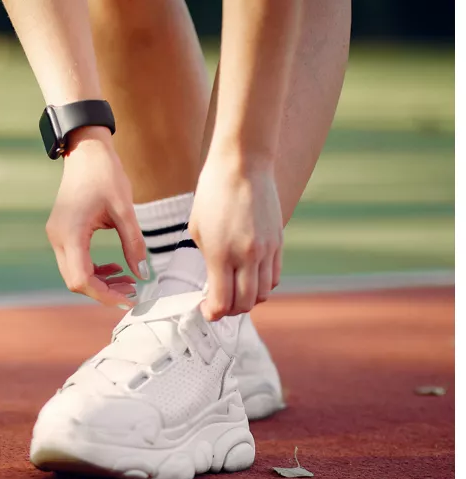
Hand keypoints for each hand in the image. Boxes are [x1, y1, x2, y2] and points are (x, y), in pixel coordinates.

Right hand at [45, 127, 146, 305]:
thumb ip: (133, 244)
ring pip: (74, 274)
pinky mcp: (62, 232)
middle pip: (75, 281)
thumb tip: (143, 274)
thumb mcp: (125, 209)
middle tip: (132, 292)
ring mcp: (57, 236)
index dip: (104, 295)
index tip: (129, 299)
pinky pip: (74, 261)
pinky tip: (114, 266)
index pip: (82, 279)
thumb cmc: (105, 174)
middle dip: (103, 292)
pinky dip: (93, 269)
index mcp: (71, 234)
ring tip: (128, 281)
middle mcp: (58, 238)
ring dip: (99, 282)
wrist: (85, 150)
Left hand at [189, 156, 283, 320]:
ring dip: (248, 300)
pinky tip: (249, 278)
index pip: (222, 302)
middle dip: (229, 311)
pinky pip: (274, 276)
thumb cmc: (212, 195)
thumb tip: (214, 284)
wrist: (244, 165)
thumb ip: (208, 261)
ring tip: (234, 292)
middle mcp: (247, 256)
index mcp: (221, 254)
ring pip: (263, 294)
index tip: (205, 310)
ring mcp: (267, 250)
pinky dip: (262, 285)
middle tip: (218, 305)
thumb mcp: (198, 230)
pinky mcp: (279, 242)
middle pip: (245, 304)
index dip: (212, 313)